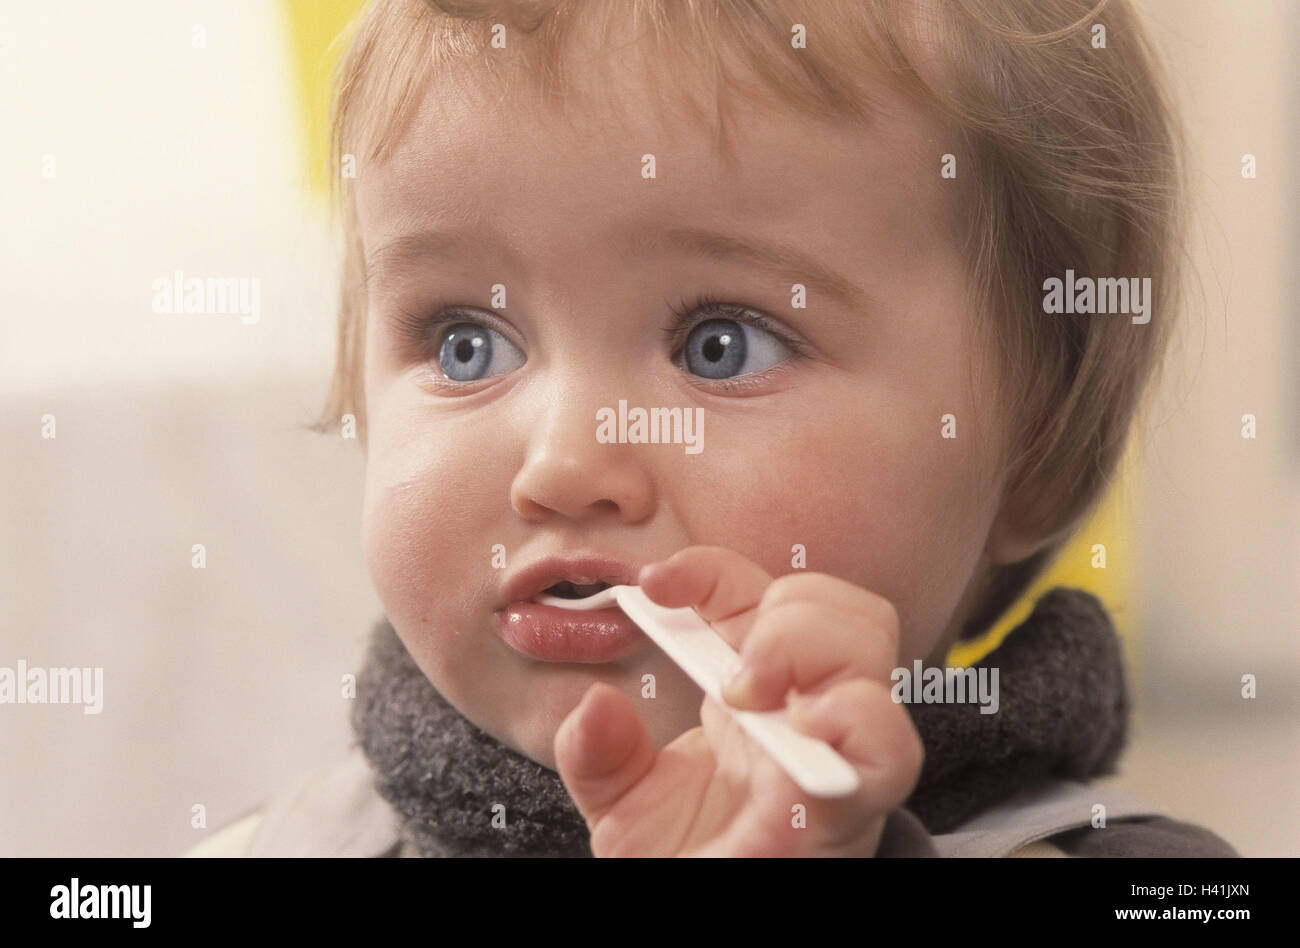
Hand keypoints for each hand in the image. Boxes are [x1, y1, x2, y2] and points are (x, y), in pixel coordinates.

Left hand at [553, 545, 923, 855]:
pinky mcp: (849, 808)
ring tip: (752, 695)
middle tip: (730, 669)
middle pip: (836, 607)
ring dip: (811, 647)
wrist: (701, 910)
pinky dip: (857, 721)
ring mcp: (836, 752)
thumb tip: (596, 703)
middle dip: (784, 611)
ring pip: (869, 645)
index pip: (754, 593)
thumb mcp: (622, 803)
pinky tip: (806, 727)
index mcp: (755, 693)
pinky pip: (890, 748)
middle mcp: (806, 711)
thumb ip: (598, 753)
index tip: (656, 585)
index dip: (710, 571)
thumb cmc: (686, 861)